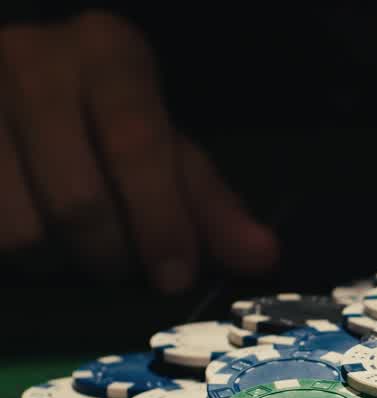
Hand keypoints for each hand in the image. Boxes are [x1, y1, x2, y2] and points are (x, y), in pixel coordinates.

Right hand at [0, 12, 277, 292]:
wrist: (14, 87)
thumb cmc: (104, 121)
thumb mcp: (164, 149)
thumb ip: (210, 205)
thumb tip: (263, 258)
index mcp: (107, 53)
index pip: (136, 141)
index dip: (161, 220)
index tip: (175, 276)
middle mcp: (33, 60)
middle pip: (77, 199)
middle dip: (109, 255)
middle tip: (121, 267)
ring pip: (19, 227)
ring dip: (55, 262)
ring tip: (71, 249)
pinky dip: (15, 257)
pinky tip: (35, 240)